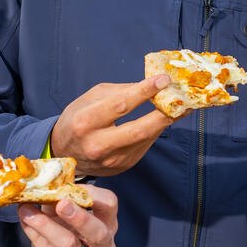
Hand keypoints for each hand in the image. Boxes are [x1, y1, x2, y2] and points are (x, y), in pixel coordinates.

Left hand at [23, 187, 119, 246]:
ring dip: (47, 225)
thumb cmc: (59, 245)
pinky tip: (26, 223)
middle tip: (61, 203)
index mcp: (107, 226)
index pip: (110, 205)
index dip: (92, 193)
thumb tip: (40, 181)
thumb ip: (54, 202)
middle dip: (80, 216)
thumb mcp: (58, 220)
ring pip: (71, 245)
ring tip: (27, 211)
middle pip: (99, 231)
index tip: (69, 185)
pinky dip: (36, 236)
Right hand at [50, 77, 176, 176]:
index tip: (164, 79)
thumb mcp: (90, 98)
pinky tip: (164, 119)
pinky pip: (144, 146)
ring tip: (182, 107)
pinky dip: (155, 131)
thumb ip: (119, 91)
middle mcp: (98, 145)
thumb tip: (150, 86)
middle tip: (183, 99)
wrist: (63, 152)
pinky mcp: (122, 167)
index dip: (144, 91)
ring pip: (145, 139)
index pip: (120, 105)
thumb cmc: (77, 119)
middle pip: (138, 130)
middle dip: (164, 113)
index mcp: (85, 122)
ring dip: (165, 122)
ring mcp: (111, 160)